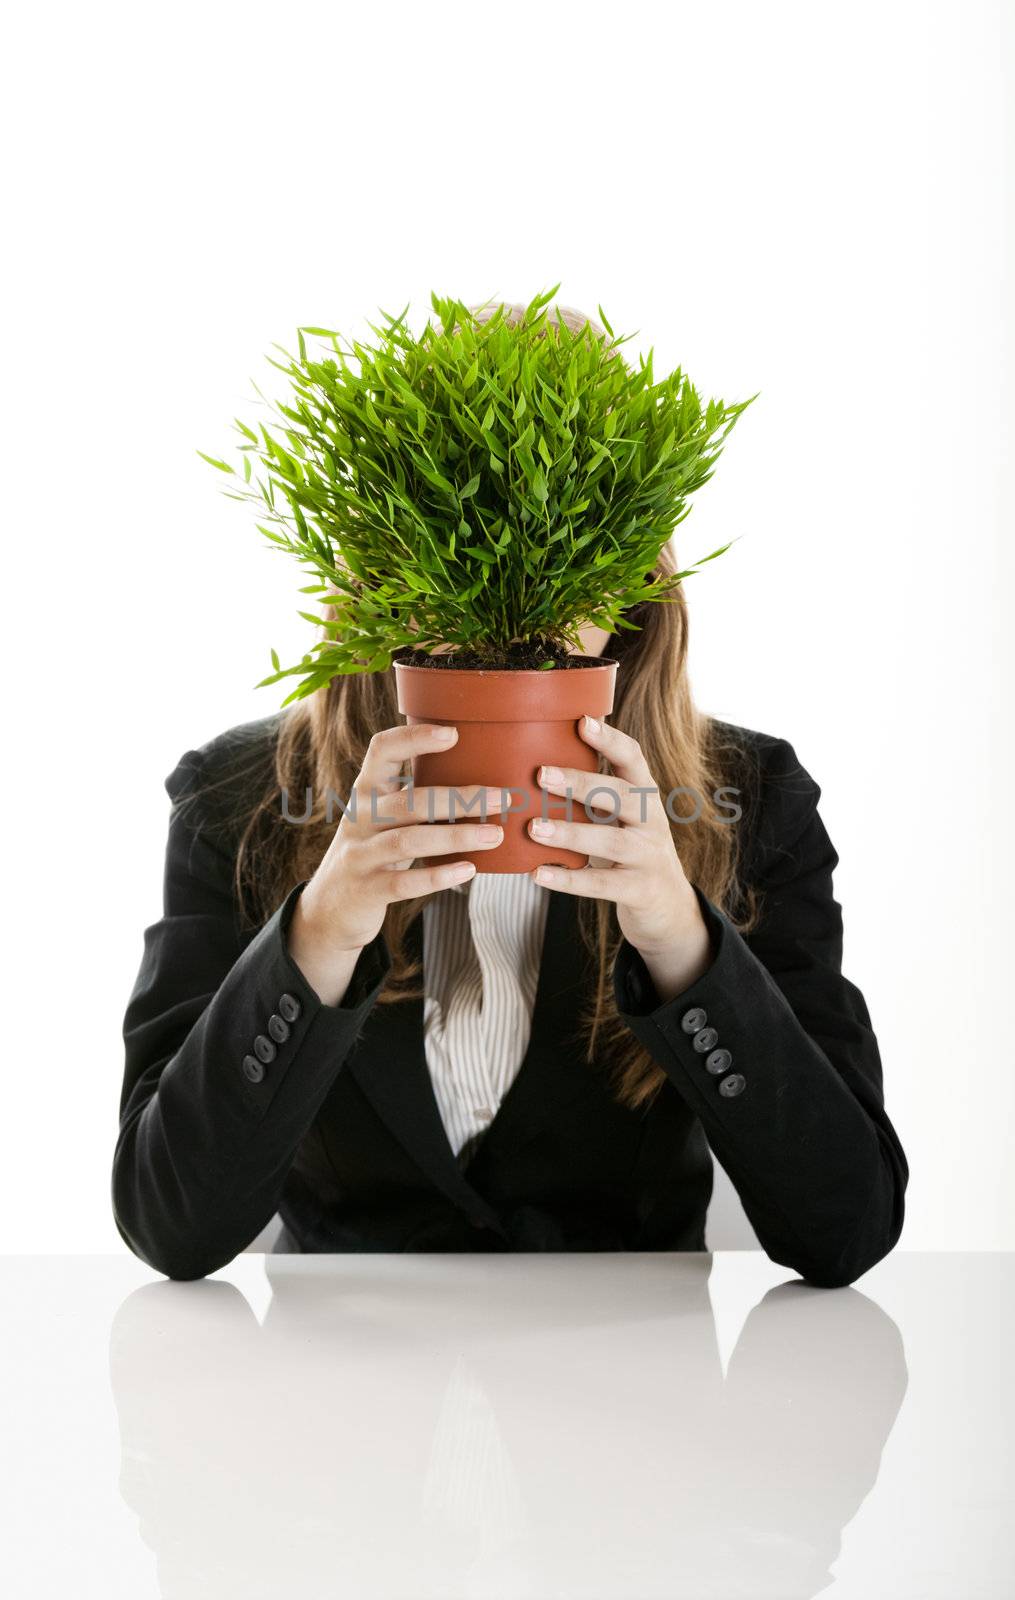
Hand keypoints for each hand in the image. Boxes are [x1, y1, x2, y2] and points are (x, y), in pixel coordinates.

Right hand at [288, 722, 504, 1002]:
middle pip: (410, 801)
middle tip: (500, 798)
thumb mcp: (381, 817)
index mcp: (366, 792)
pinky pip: (404, 883)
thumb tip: (476, 775)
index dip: (414, 738)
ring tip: (494, 835)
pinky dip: (437, 876)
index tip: (454, 734)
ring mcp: (361, 855)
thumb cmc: (372, 850)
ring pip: (408, 841)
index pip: (382, 751)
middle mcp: (360, 818)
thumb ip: (413, 795)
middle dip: (459, 799)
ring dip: (455, 836)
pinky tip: (468, 870)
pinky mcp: (367, 890)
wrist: (330, 906)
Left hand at [527, 714, 713, 1002]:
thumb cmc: (629, 849)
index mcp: (645, 796)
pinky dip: (569, 880)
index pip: (634, 759)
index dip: (610, 739)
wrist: (668, 906)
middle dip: (582, 783)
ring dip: (571, 834)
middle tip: (541, 773)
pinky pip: (602, 885)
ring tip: (534, 828)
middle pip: (622, 796)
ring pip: (611, 842)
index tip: (582, 721)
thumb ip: (594, 794)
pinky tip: (538, 874)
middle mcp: (652, 822)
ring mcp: (649, 857)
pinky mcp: (640, 890)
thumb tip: (537, 762)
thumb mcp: (621, 816)